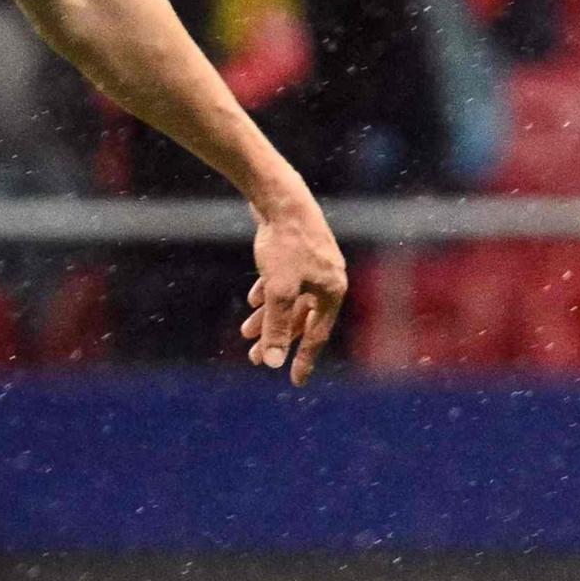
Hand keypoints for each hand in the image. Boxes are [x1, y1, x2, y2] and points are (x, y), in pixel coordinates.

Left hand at [240, 192, 346, 383]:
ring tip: (246, 333)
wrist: (281, 199)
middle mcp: (328, 279)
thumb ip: (277, 327)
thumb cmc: (285, 244)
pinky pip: (285, 282)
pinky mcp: (298, 252)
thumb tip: (274, 362)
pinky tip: (253, 301)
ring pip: (291, 301)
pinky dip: (269, 295)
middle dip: (277, 338)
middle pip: (302, 319)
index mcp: (333, 290)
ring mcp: (314, 265)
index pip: (318, 334)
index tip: (294, 381)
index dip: (304, 359)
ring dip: (268, 318)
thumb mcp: (279, 291)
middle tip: (257, 358)